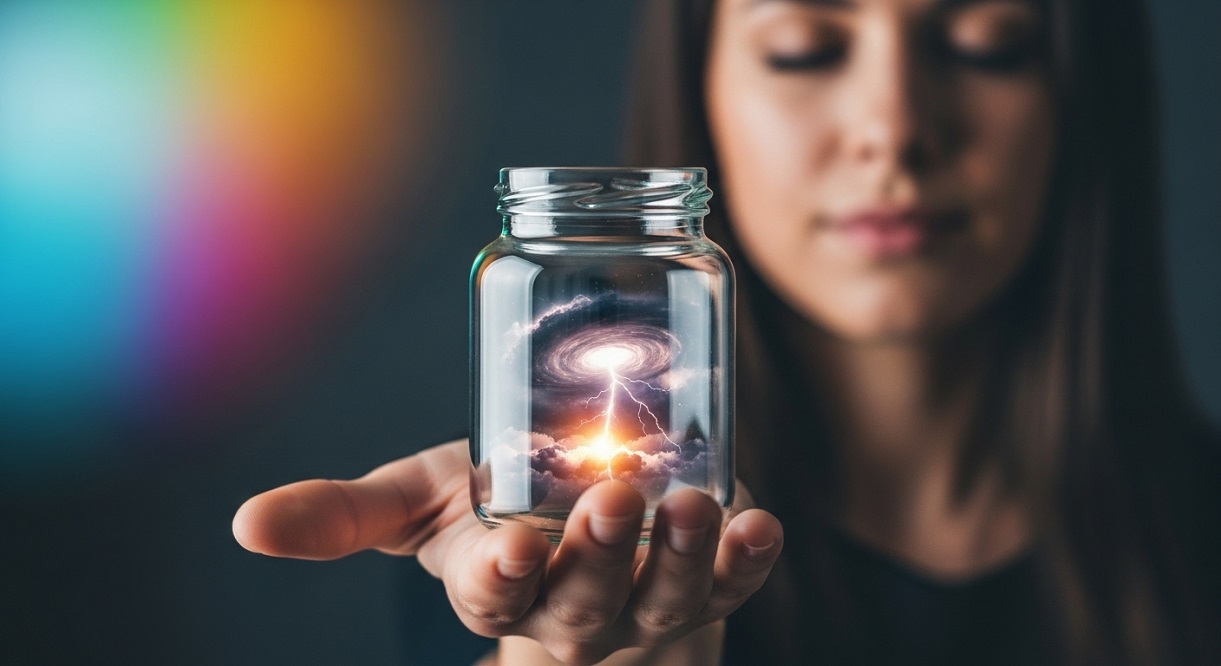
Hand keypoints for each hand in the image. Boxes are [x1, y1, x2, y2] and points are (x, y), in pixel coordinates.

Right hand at [232, 439, 782, 664]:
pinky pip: (730, 582)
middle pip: (583, 599)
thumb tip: (245, 524)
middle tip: (612, 499)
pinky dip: (747, 559)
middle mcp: (572, 604)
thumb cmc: (501, 510)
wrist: (589, 530)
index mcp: (497, 584)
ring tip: (690, 507)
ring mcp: (645, 599)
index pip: (493, 598)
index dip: (501, 578)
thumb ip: (346, 513)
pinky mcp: (706, 578)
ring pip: (662, 595)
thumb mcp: (425, 503)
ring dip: (680, 557)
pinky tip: (759, 525)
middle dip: (598, 555)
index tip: (511, 548)